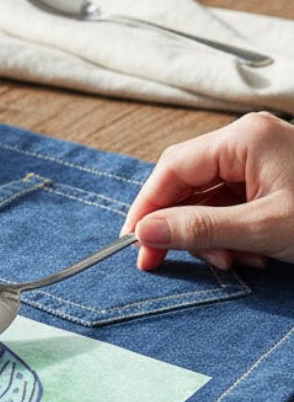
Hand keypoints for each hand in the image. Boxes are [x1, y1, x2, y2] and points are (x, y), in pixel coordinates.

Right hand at [121, 111, 293, 270]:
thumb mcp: (262, 227)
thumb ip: (201, 228)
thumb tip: (145, 232)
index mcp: (245, 139)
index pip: (173, 168)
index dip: (147, 207)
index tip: (133, 243)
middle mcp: (247, 142)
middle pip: (186, 184)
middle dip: (180, 227)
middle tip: (162, 261)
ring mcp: (258, 161)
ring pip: (206, 200)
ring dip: (208, 236)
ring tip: (230, 262)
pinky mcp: (267, 181)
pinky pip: (229, 206)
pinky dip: (228, 234)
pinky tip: (246, 253)